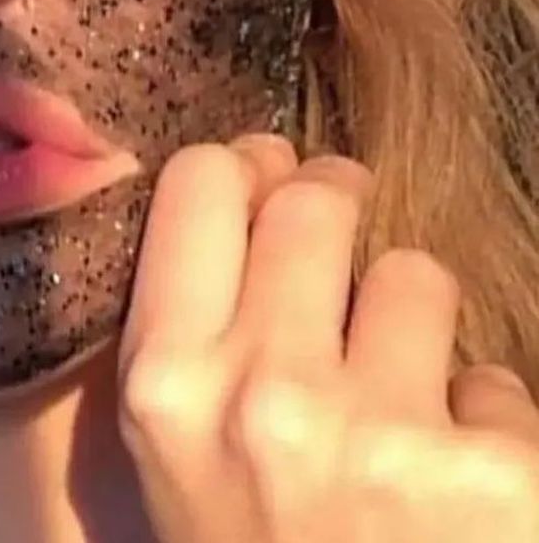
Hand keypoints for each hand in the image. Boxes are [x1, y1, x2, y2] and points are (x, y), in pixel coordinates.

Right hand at [118, 137, 538, 542]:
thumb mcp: (177, 445)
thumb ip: (196, 312)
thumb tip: (261, 175)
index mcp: (165, 384)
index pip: (201, 179)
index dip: (246, 173)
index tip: (268, 188)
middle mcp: (261, 395)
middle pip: (317, 197)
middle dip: (336, 208)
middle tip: (343, 254)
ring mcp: (381, 437)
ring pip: (415, 274)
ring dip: (412, 325)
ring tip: (393, 405)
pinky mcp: (496, 481)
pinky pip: (496, 380)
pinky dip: (483, 423)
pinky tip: (456, 488)